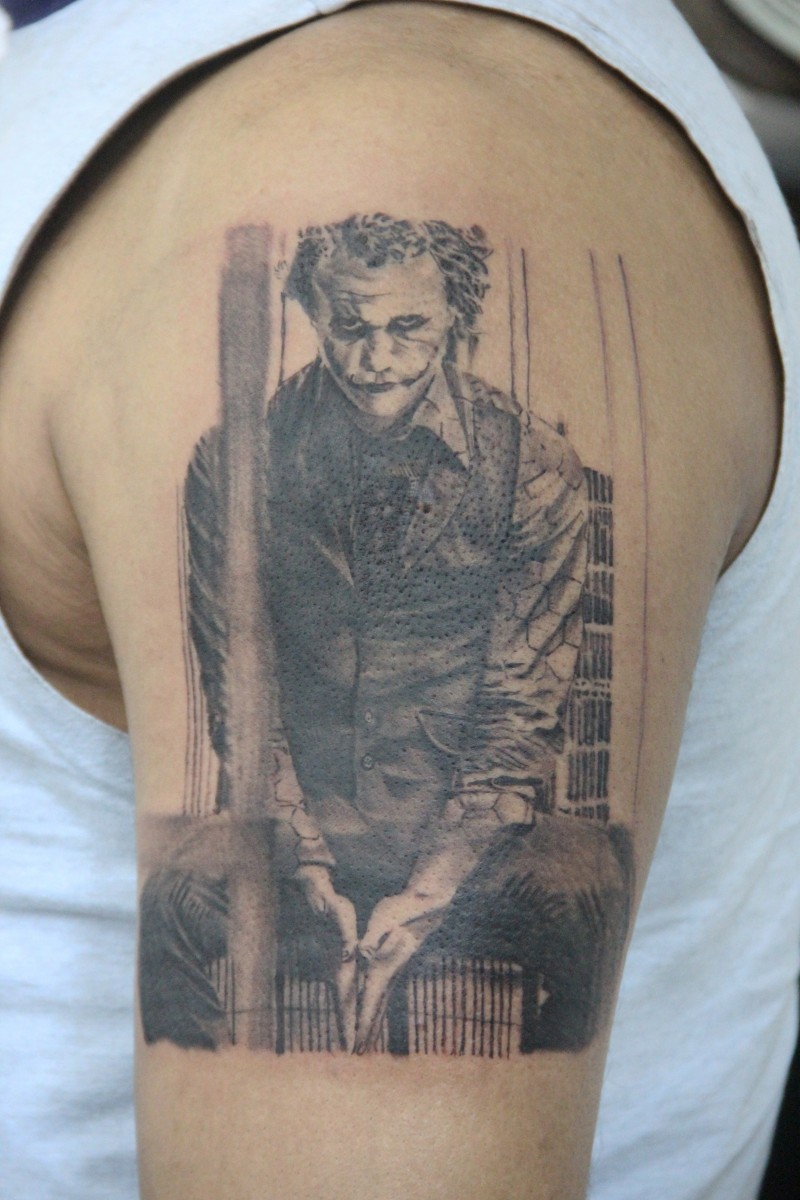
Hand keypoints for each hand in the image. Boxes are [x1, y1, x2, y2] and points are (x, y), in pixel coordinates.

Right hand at [294, 866, 357, 1050]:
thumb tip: (348, 950)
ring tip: (355, 1046)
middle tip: (355, 1059)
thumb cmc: (331, 906)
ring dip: (349, 1025)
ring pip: (345, 1004)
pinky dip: (350, 1009)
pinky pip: (347, 994)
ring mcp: (336, 970)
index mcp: (340, 966)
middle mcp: (336, 973)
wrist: (316, 898)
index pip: (346, 1002)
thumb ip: (345, 935)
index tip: (352, 1049)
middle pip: (344, 1010)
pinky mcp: (339, 965)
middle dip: (350, 1035)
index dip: (349, 1025)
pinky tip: (353, 1015)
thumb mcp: (342, 918)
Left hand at [355, 891, 440, 1054]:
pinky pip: (384, 993)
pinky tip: (376, 1012)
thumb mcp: (382, 919)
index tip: (355, 1048)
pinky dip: (378, 1008)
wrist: (426, 905)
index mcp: (382, 967)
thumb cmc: (401, 909)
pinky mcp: (396, 965)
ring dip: (373, 1024)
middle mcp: (390, 974)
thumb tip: (363, 952)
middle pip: (376, 1010)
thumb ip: (373, 937)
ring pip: (382, 1004)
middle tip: (356, 1057)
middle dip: (366, 1034)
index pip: (370, 1003)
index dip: (362, 1026)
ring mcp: (395, 971)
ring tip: (365, 1043)